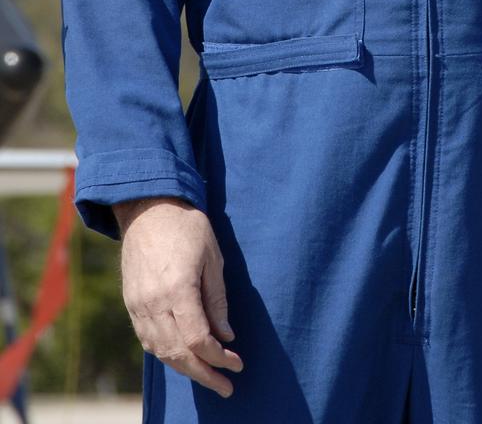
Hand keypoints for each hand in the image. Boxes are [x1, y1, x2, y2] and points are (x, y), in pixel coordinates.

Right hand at [115, 197, 243, 397]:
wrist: (148, 208)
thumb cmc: (187, 227)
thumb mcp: (213, 257)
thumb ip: (217, 299)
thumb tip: (226, 336)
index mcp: (178, 289)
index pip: (199, 340)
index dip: (219, 358)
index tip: (237, 364)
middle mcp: (154, 303)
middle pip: (179, 353)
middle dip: (204, 374)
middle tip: (226, 386)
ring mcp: (139, 305)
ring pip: (161, 351)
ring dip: (185, 368)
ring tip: (208, 375)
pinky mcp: (131, 304)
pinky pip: (147, 340)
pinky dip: (166, 354)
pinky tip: (182, 357)